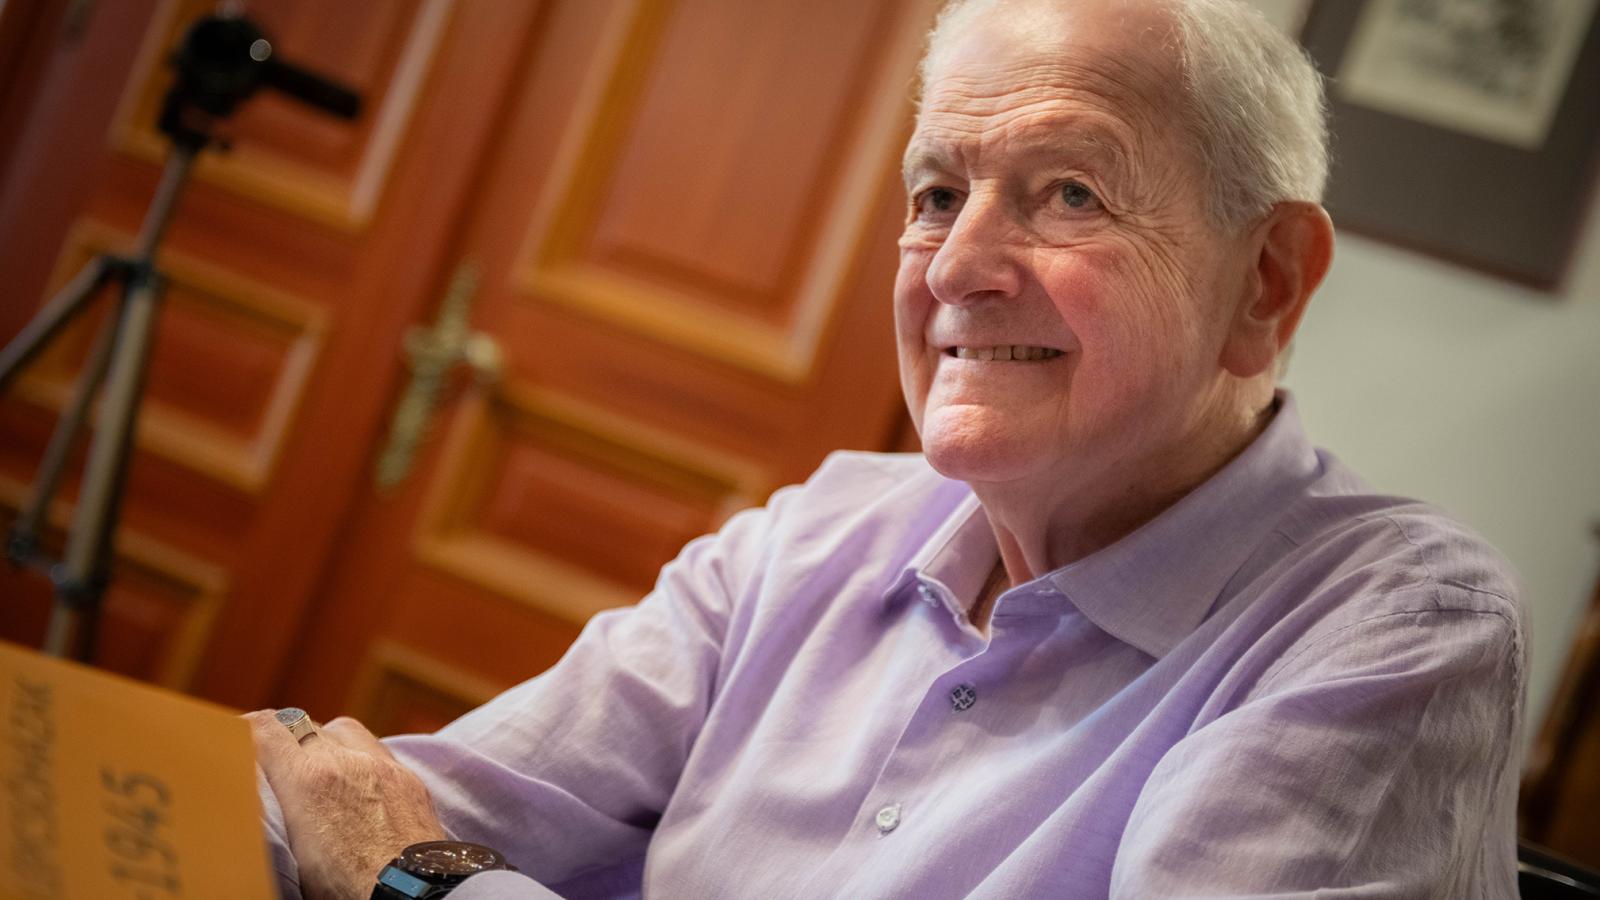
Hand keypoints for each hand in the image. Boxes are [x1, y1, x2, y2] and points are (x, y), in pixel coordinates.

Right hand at [247, 711, 447, 899]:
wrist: (414, 894)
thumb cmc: (347, 889)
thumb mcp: (294, 853)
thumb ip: (281, 810)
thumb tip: (272, 805)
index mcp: (307, 781)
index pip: (268, 730)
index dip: (248, 727)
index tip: (236, 734)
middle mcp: (346, 762)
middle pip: (305, 725)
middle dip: (285, 737)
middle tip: (273, 757)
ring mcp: (383, 766)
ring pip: (344, 731)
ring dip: (326, 741)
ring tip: (316, 767)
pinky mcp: (410, 779)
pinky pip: (377, 751)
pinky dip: (360, 758)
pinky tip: (358, 783)